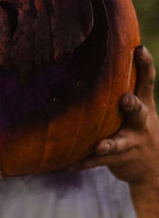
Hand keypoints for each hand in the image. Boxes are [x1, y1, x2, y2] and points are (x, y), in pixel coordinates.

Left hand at [74, 46, 158, 190]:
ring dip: (108, 144)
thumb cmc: (135, 126)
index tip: (138, 49)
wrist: (152, 169)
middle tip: (125, 99)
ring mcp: (131, 144)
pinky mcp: (118, 160)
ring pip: (119, 143)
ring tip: (99, 146)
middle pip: (138, 112)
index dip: (144, 65)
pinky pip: (97, 162)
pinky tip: (67, 166)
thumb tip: (79, 72)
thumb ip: (116, 89)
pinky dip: (82, 163)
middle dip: (132, 106)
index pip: (146, 82)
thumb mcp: (137, 106)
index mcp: (144, 104)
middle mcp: (140, 124)